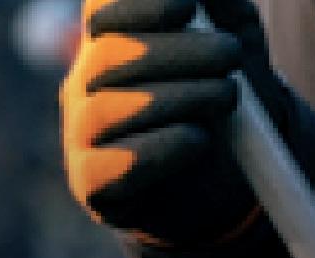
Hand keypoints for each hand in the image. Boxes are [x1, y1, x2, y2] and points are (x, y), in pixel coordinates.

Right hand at [61, 0, 284, 246]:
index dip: (138, 5)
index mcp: (108, 42)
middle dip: (176, 52)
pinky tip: (199, 140)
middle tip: (230, 55)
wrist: (221, 181)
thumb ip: (220, 10)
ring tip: (226, 96)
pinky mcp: (90, 183)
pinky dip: (162, 148)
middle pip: (106, 57)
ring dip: (176, 99)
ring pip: (105, 110)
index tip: (188, 7)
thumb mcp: (234, 44)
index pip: (100, 12)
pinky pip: (112, 164)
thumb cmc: (221, 100)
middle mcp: (83, 84)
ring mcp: (80, 135)